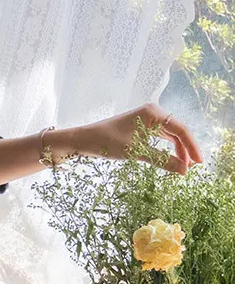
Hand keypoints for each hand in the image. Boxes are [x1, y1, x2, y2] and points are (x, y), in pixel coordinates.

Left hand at [52, 103, 203, 174]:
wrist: (83, 140)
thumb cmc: (106, 142)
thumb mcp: (136, 153)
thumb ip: (162, 160)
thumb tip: (184, 171)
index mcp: (153, 112)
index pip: (181, 129)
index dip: (192, 147)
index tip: (199, 164)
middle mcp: (152, 112)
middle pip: (178, 131)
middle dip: (186, 150)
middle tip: (192, 169)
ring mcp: (146, 119)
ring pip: (170, 135)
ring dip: (177, 150)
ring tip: (184, 168)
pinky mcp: (140, 127)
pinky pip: (160, 138)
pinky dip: (167, 149)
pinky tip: (172, 160)